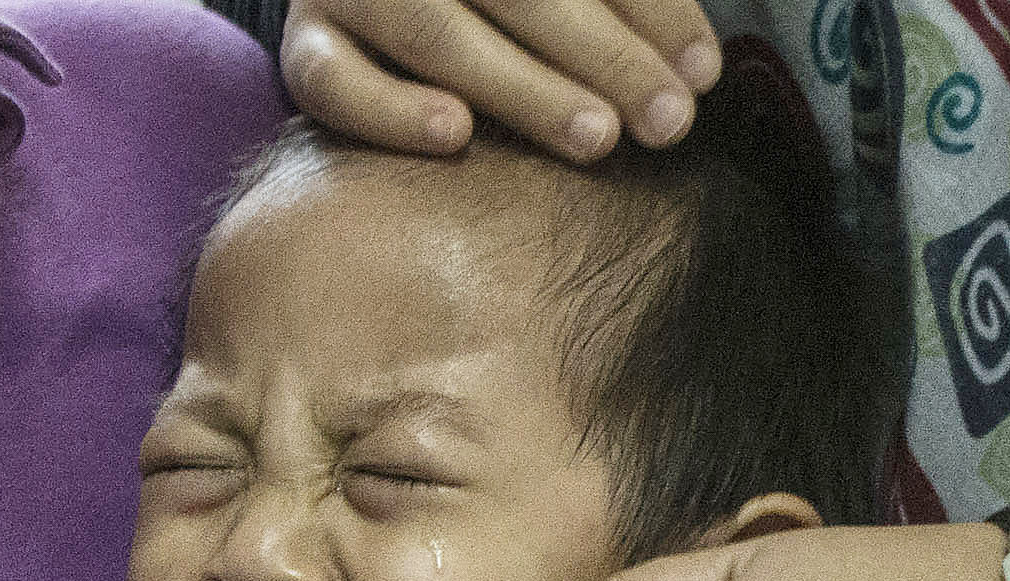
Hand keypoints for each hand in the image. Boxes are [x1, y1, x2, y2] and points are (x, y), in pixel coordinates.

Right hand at [281, 0, 720, 160]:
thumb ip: (614, 3)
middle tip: (668, 121)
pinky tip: (456, 136)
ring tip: (598, 138)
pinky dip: (392, 109)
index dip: (648, 6)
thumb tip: (697, 69)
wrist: (370, 4)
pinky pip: (335, 82)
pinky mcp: (306, 43)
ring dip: (525, 88)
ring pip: (437, 33)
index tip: (703, 72)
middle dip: (604, 54)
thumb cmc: (494, 8)